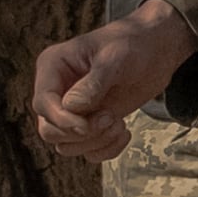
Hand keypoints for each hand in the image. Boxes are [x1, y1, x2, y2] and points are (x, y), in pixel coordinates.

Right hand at [32, 3, 195, 159]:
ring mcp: (71, 110)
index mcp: (52, 67)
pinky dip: (106, 149)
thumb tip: (71, 107)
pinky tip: (125, 132)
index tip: (92, 123)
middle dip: (81, 133)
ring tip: (119, 123)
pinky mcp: (89, 123)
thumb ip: (94, 82)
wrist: (155, 52)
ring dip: (95, 142)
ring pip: (66, 145)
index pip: (42, 104)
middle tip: (111, 118)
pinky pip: (87, 151)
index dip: (63, 120)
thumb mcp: (116, 57)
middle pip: (49, 130)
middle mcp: (56, 90)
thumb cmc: (132, 45)